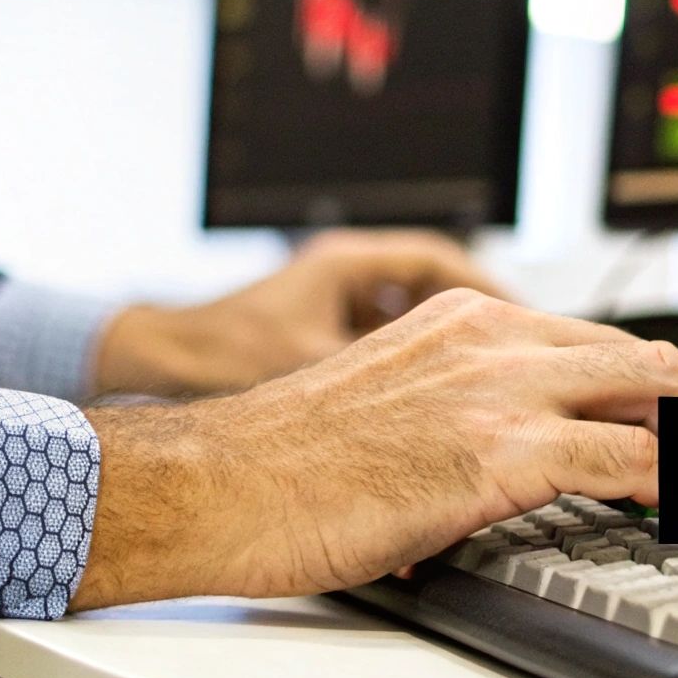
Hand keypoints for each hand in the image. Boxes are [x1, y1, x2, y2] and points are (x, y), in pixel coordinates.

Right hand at [71, 288, 677, 608]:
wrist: (218, 481)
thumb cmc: (283, 457)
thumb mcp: (389, 401)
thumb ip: (460, 408)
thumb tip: (507, 459)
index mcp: (464, 319)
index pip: (594, 339)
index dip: (656, 381)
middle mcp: (490, 336)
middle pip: (640, 353)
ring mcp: (498, 387)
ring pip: (650, 388)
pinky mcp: (498, 450)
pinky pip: (624, 455)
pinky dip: (672, 477)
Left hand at [92, 230, 502, 396]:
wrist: (148, 366)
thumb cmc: (212, 356)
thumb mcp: (317, 362)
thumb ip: (384, 371)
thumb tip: (450, 399)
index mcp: (347, 264)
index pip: (445, 262)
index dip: (493, 291)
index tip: (528, 324)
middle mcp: (339, 276)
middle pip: (436, 291)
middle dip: (479, 324)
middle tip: (519, 361)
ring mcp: (325, 307)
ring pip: (409, 323)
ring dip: (443, 355)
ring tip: (479, 392)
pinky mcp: (312, 339)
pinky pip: (380, 350)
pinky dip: (408, 377)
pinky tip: (422, 416)